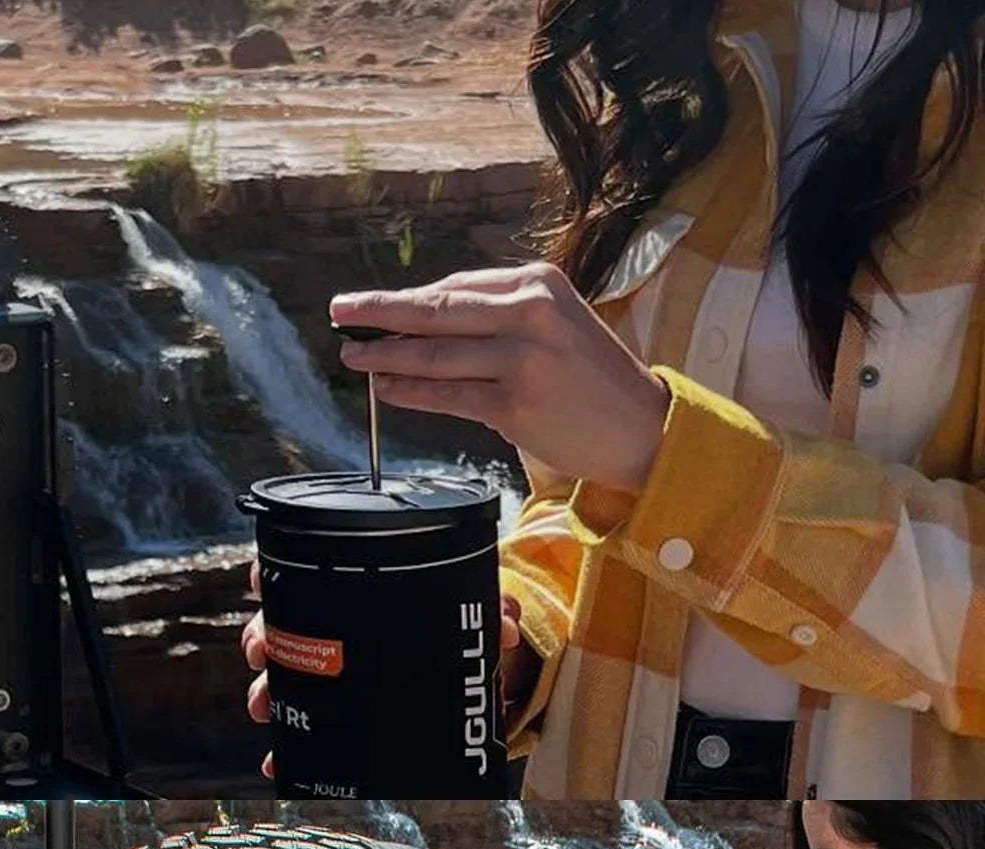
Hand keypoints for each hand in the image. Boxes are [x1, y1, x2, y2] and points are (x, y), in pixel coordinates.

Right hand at [241, 555, 527, 779]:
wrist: (474, 664)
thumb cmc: (466, 625)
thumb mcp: (479, 612)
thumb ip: (494, 611)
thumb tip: (505, 628)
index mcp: (360, 592)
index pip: (305, 570)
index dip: (274, 571)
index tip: (260, 581)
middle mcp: (337, 626)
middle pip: (284, 623)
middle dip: (263, 637)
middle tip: (261, 653)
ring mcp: (335, 667)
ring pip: (285, 673)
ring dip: (268, 690)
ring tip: (265, 707)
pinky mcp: (344, 708)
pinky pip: (307, 725)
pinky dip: (290, 747)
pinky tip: (280, 764)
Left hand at [332, 267, 672, 491]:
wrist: (643, 429)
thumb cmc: (598, 380)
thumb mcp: (559, 325)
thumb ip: (503, 316)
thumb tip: (427, 320)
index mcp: (540, 284)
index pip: (457, 288)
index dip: (410, 300)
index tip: (375, 305)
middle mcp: (530, 314)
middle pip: (437, 311)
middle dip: (381, 312)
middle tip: (340, 312)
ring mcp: (522, 360)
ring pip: (436, 355)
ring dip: (387, 357)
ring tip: (354, 358)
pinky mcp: (515, 404)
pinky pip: (449, 395)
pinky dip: (412, 392)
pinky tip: (387, 388)